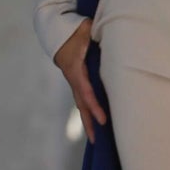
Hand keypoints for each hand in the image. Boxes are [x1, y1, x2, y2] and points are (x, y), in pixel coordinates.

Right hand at [53, 17, 108, 144]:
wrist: (57, 32)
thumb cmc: (74, 31)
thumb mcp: (86, 29)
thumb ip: (96, 32)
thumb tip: (113, 30)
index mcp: (76, 69)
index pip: (87, 91)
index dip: (95, 106)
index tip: (104, 120)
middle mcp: (74, 79)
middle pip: (81, 104)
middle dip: (89, 122)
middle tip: (96, 140)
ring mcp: (74, 81)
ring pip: (81, 104)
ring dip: (88, 120)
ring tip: (95, 139)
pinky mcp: (77, 81)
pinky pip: (83, 98)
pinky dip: (88, 111)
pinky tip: (95, 121)